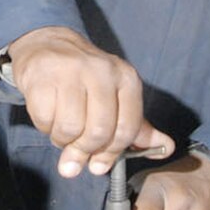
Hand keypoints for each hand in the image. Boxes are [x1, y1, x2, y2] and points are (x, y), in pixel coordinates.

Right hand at [6, 26, 173, 177]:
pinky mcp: (43, 77)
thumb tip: (167, 148)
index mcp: (126, 78)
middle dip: (84, 150)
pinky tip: (48, 116)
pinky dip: (44, 127)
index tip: (99, 164)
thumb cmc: (85, 78)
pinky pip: (45, 120)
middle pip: (98, 132)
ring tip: (61, 130)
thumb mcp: (117, 97)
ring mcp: (71, 71)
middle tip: (75, 151)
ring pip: (70, 129)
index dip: (112, 154)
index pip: (127, 129)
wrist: (48, 45)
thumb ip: (137, 126)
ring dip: (62, 140)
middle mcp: (102, 71)